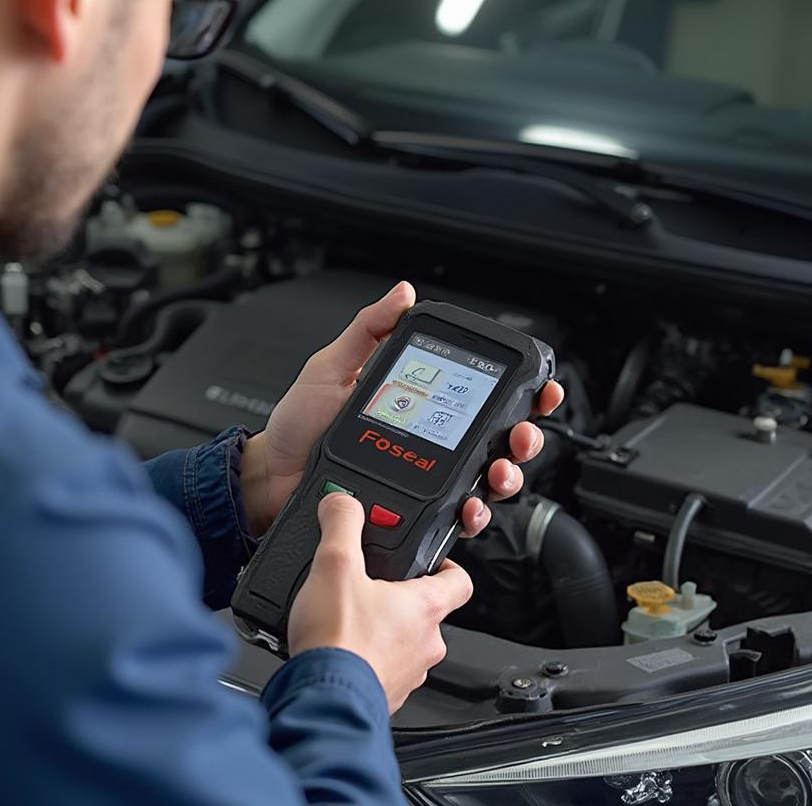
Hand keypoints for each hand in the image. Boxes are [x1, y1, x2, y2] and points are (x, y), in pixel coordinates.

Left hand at [240, 280, 565, 535]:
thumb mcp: (332, 366)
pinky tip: (470, 504)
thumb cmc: (299, 423)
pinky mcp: (414, 512)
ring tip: (500, 470)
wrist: (271, 476)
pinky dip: (473, 513)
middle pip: (497, 440)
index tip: (540, 385)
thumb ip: (368, 330)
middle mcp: (431, 443)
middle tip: (521, 433)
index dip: (519, 392)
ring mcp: (426, 479)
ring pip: (487, 481)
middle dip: (524, 436)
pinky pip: (455, 517)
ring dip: (506, 476)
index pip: (479, 395)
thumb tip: (403, 294)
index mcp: (421, 403)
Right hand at [288, 493, 473, 712]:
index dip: (447, 565)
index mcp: (426, 607)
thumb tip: (343, 502)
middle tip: (371, 584)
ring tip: (350, 618)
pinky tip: (340, 648)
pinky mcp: (386, 695)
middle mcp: (427, 643)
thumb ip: (342, 524)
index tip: (429, 558)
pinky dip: (368, 657)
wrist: (321, 701)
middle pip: (427, 611)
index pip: (460, 580)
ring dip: (384, 629)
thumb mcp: (335, 564)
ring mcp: (409, 673)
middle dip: (400, 596)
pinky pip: (384, 668)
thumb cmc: (338, 642)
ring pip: (406, 642)